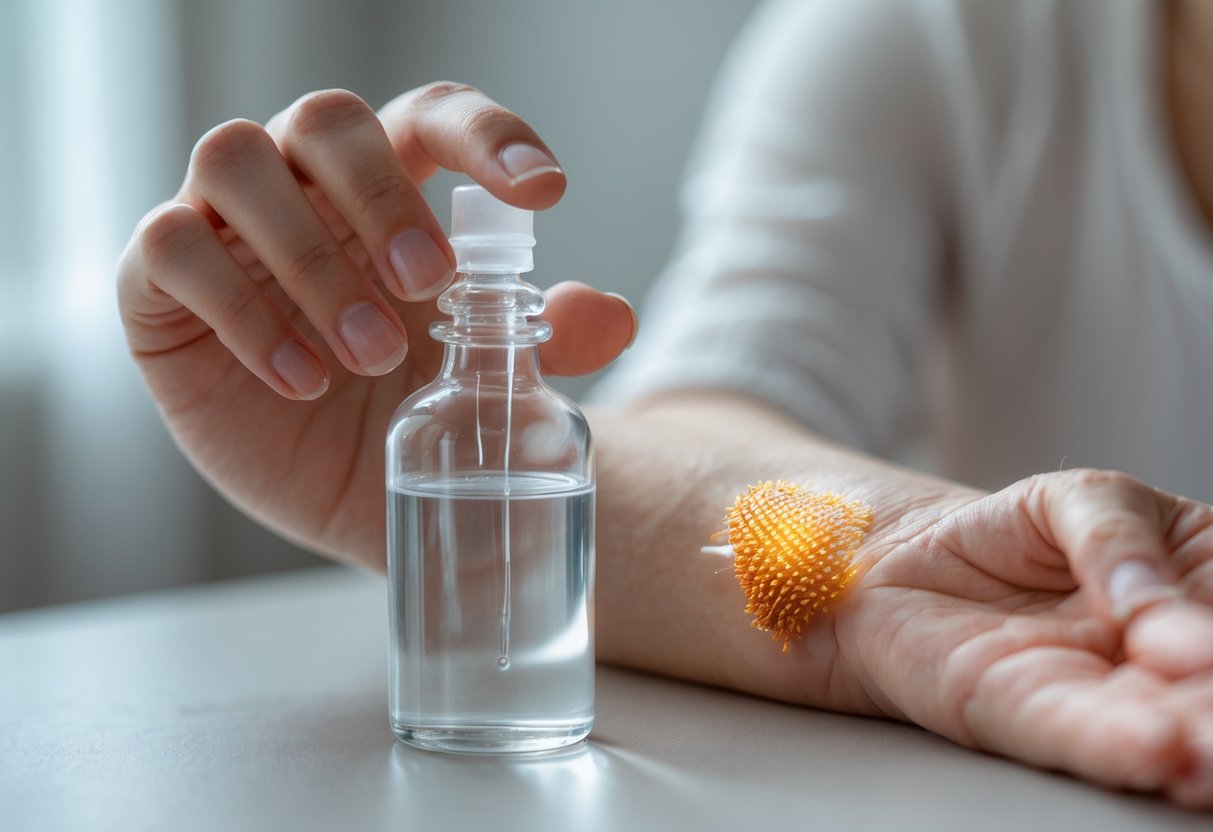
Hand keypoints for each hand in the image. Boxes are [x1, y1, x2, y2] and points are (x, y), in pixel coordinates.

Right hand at [117, 84, 635, 564]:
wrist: (351, 488)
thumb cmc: (419, 409)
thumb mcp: (493, 382)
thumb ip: (549, 341)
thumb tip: (606, 317)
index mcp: (394, 185)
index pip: (434, 116)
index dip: (488, 135)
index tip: (545, 191)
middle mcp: (303, 184)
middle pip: (327, 118)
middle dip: (381, 195)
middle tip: (428, 285)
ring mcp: (223, 224)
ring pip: (233, 159)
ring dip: (310, 256)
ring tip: (369, 353)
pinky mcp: (158, 285)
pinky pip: (170, 249)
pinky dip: (241, 309)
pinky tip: (304, 380)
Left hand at [843, 468, 1212, 806]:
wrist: (902, 557)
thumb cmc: (1008, 531)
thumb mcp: (1076, 499)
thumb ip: (1115, 539)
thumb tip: (1149, 600)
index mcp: (1195, 590)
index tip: (1210, 650)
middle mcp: (1160, 663)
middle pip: (1206, 689)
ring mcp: (1100, 698)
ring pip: (1162, 728)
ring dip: (1195, 741)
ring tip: (1202, 753)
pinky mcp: (1028, 718)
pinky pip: (1078, 734)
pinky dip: (1117, 745)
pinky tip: (1154, 750)